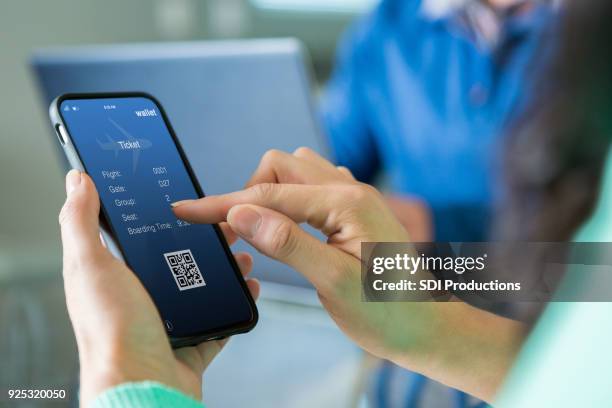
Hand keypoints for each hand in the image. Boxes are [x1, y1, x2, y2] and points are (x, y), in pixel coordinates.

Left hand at [59, 170, 258, 406]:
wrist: (144, 386)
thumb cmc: (112, 332)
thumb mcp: (91, 266)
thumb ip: (81, 222)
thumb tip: (76, 182)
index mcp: (113, 278)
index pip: (139, 238)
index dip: (163, 217)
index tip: (186, 200)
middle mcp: (140, 299)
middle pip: (178, 260)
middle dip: (206, 240)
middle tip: (226, 225)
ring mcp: (169, 322)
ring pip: (202, 287)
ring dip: (226, 268)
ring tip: (242, 253)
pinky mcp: (192, 342)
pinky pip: (220, 317)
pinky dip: (237, 301)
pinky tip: (248, 286)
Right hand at [172, 148, 523, 401]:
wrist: (424, 327)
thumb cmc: (386, 311)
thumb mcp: (333, 281)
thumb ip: (287, 243)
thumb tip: (241, 212)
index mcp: (346, 202)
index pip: (269, 194)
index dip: (223, 203)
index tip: (186, 211)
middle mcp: (350, 189)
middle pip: (281, 165)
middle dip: (250, 192)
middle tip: (236, 233)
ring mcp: (353, 197)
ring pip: (296, 171)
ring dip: (270, 193)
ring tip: (261, 231)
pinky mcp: (353, 210)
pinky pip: (312, 186)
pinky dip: (289, 199)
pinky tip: (288, 227)